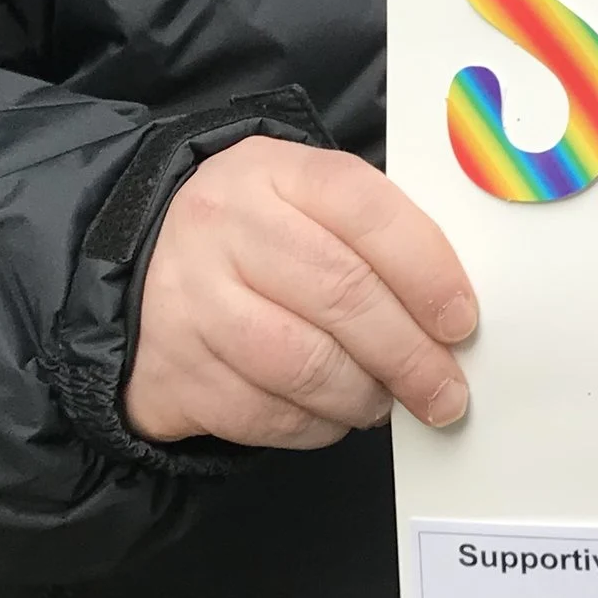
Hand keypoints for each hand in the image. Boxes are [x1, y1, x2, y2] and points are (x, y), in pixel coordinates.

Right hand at [124, 140, 478, 450]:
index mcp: (270, 172)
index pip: (364, 208)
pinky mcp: (173, 373)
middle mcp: (223, 228)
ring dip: (365, 395)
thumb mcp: (300, 202)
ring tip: (388, 400)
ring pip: (305, 364)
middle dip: (410, 354)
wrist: (136, 270)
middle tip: (445, 391)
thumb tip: (450, 311)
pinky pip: (266, 416)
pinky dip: (317, 425)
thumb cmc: (251, 238)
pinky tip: (332, 413)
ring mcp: (190, 302)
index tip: (461, 321)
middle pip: (341, 293)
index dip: (426, 270)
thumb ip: (371, 238)